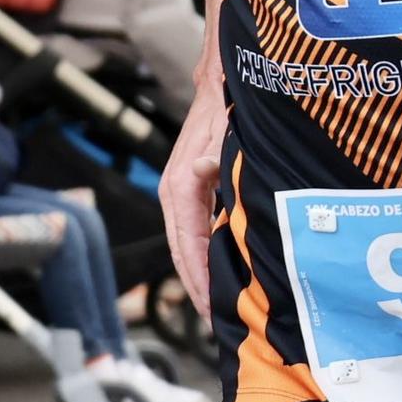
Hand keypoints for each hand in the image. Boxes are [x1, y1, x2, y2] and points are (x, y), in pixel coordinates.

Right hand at [160, 87, 226, 321]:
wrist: (223, 76)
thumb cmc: (226, 103)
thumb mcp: (224, 129)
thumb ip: (214, 156)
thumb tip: (203, 171)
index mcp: (179, 185)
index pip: (186, 244)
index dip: (199, 280)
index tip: (212, 311)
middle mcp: (175, 192)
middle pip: (182, 252)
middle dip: (198, 290)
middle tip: (220, 325)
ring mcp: (183, 192)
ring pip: (187, 245)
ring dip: (201, 276)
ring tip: (221, 310)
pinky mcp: (195, 189)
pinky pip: (196, 230)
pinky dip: (206, 255)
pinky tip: (224, 272)